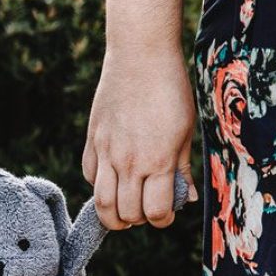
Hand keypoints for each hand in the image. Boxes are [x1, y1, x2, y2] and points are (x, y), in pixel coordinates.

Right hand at [82, 47, 197, 229]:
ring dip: (114, 214)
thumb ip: (182, 168)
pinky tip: (112, 178)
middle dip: (138, 220)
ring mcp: (106, 153)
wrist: (140, 55)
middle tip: (146, 209)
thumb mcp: (185, 131)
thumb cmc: (170, 90)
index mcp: (158, 161)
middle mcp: (129, 162)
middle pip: (126, 215)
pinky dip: (100, 185)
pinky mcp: (92, 141)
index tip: (167, 214)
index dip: (163, 219)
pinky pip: (89, 176)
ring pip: (102, 203)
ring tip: (124, 208)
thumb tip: (186, 198)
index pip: (156, 212)